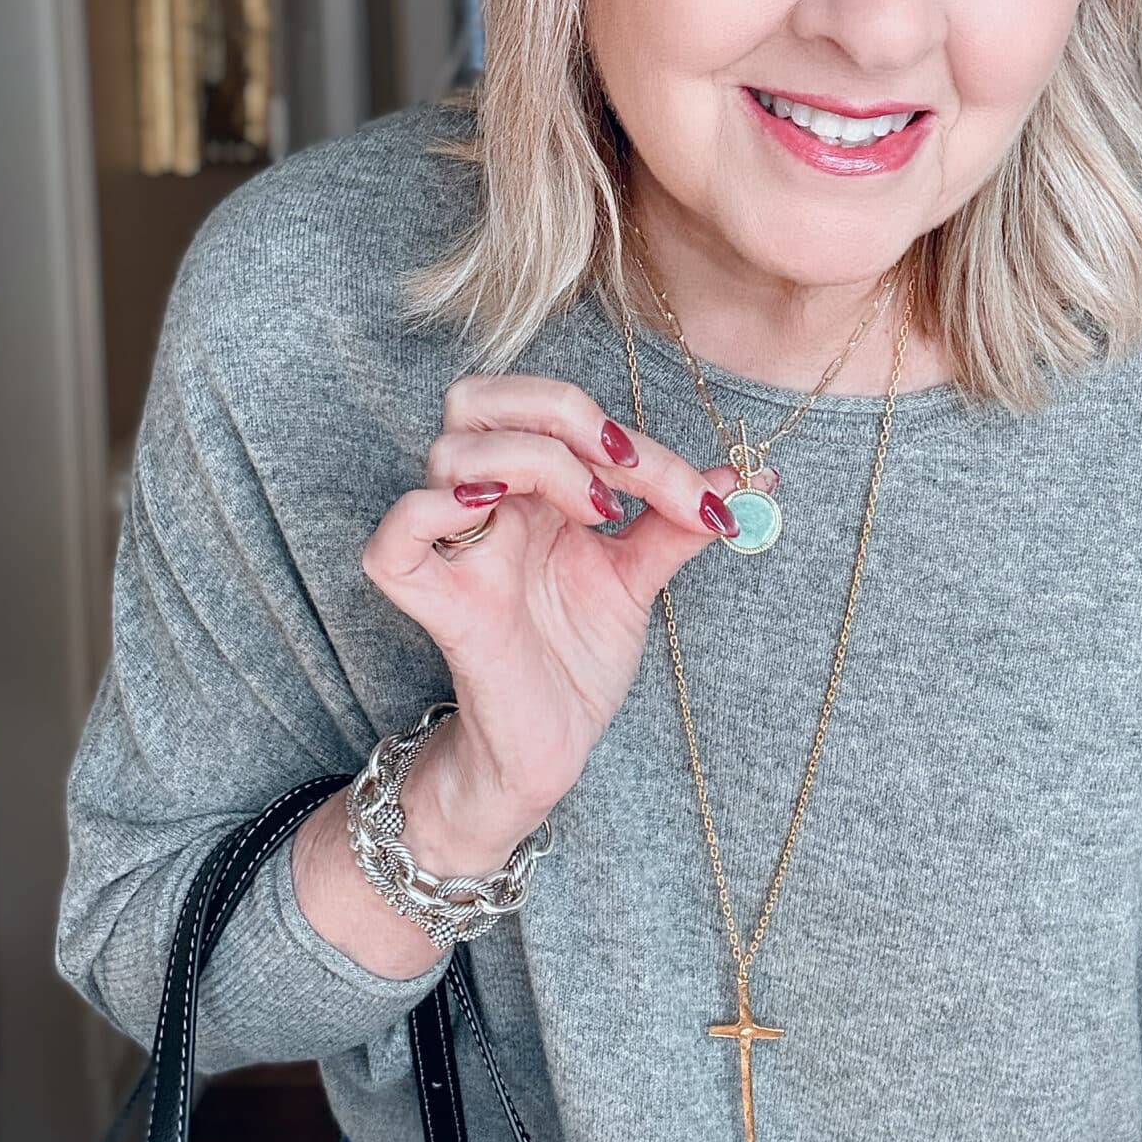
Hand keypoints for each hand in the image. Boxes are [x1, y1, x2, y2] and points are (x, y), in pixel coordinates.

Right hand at [359, 374, 769, 817]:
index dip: (632, 439)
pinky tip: (498, 517)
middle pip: (476, 397)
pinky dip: (435, 510)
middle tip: (620, 463)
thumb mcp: (639, 577)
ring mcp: (452, 548)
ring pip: (448, 451)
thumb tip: (746, 479)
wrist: (554, 745)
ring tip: (590, 511)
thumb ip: (677, 522)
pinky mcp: (431, 600)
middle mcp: (485, 503)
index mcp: (528, 486)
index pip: (557, 413)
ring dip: (530, 460)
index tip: (698, 498)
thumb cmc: (577, 657)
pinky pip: (395, 536)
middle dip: (558, 409)